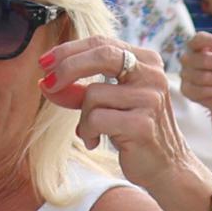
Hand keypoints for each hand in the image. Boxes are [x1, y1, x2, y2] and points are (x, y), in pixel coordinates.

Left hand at [48, 36, 194, 192]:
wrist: (166, 167)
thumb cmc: (134, 132)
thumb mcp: (108, 103)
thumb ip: (81, 90)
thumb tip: (46, 82)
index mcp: (146, 61)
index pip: (102, 43)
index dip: (69, 50)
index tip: (44, 63)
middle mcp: (152, 75)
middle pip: (101, 54)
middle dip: (67, 67)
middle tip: (47, 83)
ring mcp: (150, 99)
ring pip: (93, 94)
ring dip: (82, 116)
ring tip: (89, 131)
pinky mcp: (142, 124)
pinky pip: (96, 119)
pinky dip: (87, 132)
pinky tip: (94, 142)